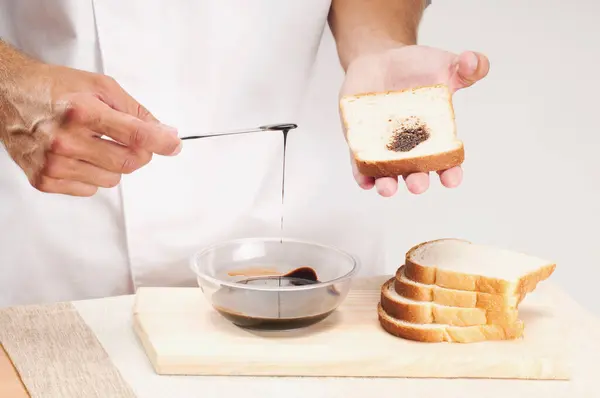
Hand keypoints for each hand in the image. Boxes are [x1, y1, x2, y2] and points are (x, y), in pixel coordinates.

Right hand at [0, 62, 181, 196]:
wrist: (9, 94)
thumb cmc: (55, 89)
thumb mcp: (100, 86)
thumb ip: (136, 111)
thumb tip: (164, 133)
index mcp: (82, 112)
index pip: (135, 135)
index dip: (161, 141)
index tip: (173, 144)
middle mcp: (66, 140)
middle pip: (129, 162)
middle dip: (139, 152)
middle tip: (129, 139)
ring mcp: (54, 164)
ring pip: (113, 179)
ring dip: (113, 164)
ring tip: (94, 143)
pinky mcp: (44, 180)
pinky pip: (90, 189)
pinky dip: (92, 175)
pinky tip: (78, 155)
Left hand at [340, 45, 489, 196]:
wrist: (379, 60)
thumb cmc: (416, 67)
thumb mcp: (445, 63)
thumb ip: (468, 66)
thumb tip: (474, 61)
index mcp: (436, 136)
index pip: (447, 161)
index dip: (451, 173)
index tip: (451, 179)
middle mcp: (411, 148)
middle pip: (416, 173)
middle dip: (417, 182)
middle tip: (418, 184)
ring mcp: (385, 147)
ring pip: (387, 174)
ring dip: (387, 185)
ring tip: (388, 188)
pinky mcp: (361, 142)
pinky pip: (360, 164)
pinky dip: (361, 175)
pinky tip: (364, 181)